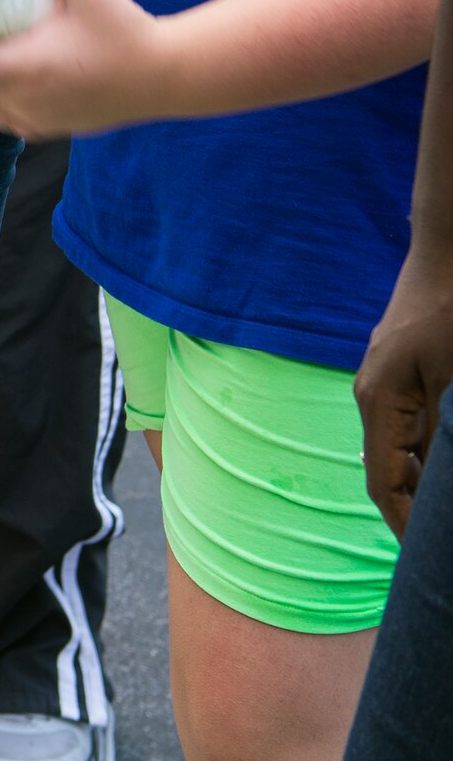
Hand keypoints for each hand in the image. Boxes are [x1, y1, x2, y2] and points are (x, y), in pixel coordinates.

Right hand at [355, 245, 452, 537]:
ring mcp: (385, 383)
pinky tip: (446, 469)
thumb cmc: (452, 314)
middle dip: (411, 512)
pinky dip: (427, 456)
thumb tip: (440, 488)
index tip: (423, 562)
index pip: (382, 481)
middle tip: (437, 549)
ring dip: (422, 484)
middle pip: (387, 469)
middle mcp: (372, 397)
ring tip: (444, 518)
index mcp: (379, 403)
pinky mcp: (400, 372)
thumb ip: (443, 440)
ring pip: (400, 449)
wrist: (447, 254)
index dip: (401, 525)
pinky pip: (409, 427)